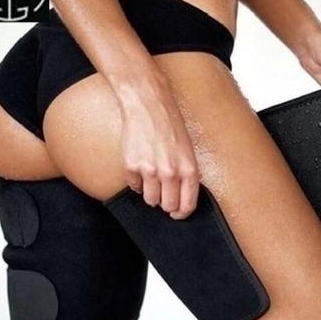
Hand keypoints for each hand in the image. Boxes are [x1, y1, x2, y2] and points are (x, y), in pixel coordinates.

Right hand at [118, 73, 199, 219]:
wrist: (148, 106)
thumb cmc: (170, 125)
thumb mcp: (187, 150)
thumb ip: (186, 174)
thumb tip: (181, 197)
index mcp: (188, 169)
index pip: (187, 204)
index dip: (181, 213)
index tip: (177, 213)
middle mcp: (170, 173)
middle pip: (167, 206)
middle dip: (165, 203)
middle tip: (163, 194)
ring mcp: (150, 171)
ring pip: (150, 199)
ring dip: (150, 192)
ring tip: (151, 175)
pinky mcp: (132, 167)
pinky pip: (134, 186)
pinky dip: (136, 180)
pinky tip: (140, 165)